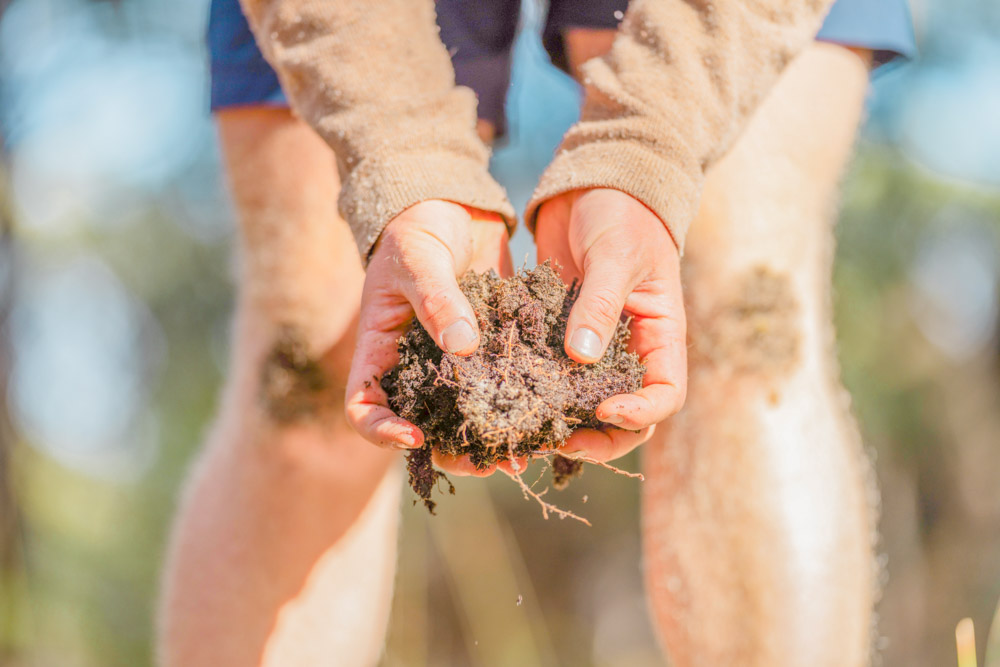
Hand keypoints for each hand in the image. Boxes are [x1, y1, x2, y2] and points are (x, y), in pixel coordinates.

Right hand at [344, 200, 517, 475]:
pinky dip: (519, 406)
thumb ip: (438, 301)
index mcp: (380, 350)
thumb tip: (463, 347)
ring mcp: (452, 366)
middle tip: (489, 462)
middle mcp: (414, 368)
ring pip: (465, 419)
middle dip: (452, 451)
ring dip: (490, 440)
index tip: (415, 437)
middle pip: (421, 428)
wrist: (454, 208)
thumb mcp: (419, 259)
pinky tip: (547, 416)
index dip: (381, 431)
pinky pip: (501, 390)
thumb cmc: (418, 229)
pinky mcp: (490, 356)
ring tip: (523, 451)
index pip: (362, 406)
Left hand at [534, 188, 686, 461]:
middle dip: (597, 436)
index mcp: (659, 334)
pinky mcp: (558, 337)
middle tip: (557, 439)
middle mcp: (629, 349)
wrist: (592, 184)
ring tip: (526, 428)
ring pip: (584, 403)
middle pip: (625, 416)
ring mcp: (593, 347)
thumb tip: (582, 358)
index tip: (603, 410)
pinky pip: (550, 376)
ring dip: (562, 422)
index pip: (664, 394)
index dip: (639, 413)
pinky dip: (533, 391)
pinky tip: (504, 397)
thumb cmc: (620, 212)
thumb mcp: (615, 255)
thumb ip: (599, 303)